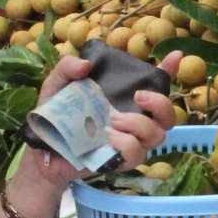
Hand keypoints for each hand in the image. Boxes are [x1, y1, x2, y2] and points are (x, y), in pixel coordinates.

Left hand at [2, 51, 181, 217]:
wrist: (42, 150)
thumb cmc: (55, 117)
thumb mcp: (57, 85)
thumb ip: (67, 68)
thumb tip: (86, 66)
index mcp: (123, 98)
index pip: (155, 85)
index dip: (170, 71)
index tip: (175, 56)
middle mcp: (133, 119)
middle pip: (168, 116)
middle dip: (160, 104)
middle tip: (138, 97)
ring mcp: (130, 142)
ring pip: (158, 136)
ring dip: (140, 125)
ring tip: (113, 121)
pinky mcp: (121, 161)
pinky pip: (138, 154)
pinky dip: (127, 144)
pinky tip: (109, 138)